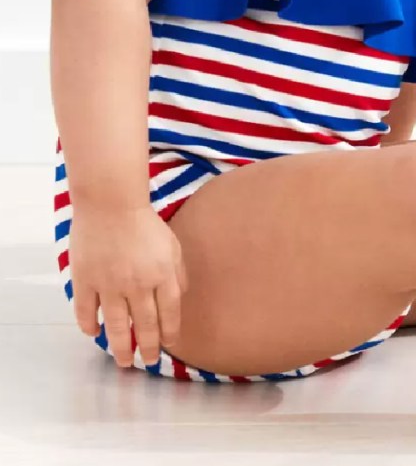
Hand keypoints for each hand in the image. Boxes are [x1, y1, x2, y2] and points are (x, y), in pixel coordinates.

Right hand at [68, 206, 188, 367]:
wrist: (111, 203)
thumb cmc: (144, 223)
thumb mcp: (172, 245)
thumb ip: (178, 273)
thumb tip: (181, 297)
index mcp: (162, 275)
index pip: (169, 313)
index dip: (170, 332)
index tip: (170, 346)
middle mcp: (137, 284)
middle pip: (144, 324)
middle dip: (147, 347)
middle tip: (148, 362)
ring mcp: (109, 284)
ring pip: (115, 324)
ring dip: (120, 346)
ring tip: (124, 361)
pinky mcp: (85, 280)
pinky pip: (85, 310)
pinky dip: (89, 324)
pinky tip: (93, 334)